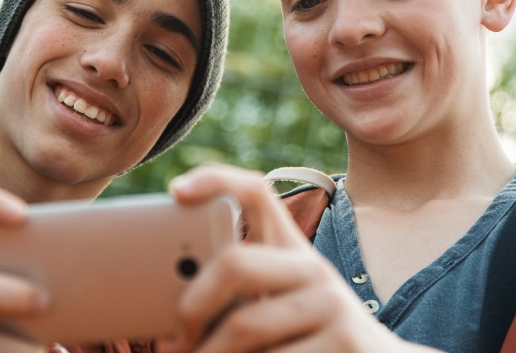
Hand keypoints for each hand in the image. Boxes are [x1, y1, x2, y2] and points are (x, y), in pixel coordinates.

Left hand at [158, 164, 433, 352]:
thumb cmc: (307, 338)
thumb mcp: (279, 306)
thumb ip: (240, 294)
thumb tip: (172, 309)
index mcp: (291, 251)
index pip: (255, 191)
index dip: (214, 179)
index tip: (176, 191)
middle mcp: (313, 269)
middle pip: (234, 262)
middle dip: (191, 305)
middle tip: (174, 341)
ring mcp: (332, 305)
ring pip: (243, 324)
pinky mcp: (343, 344)